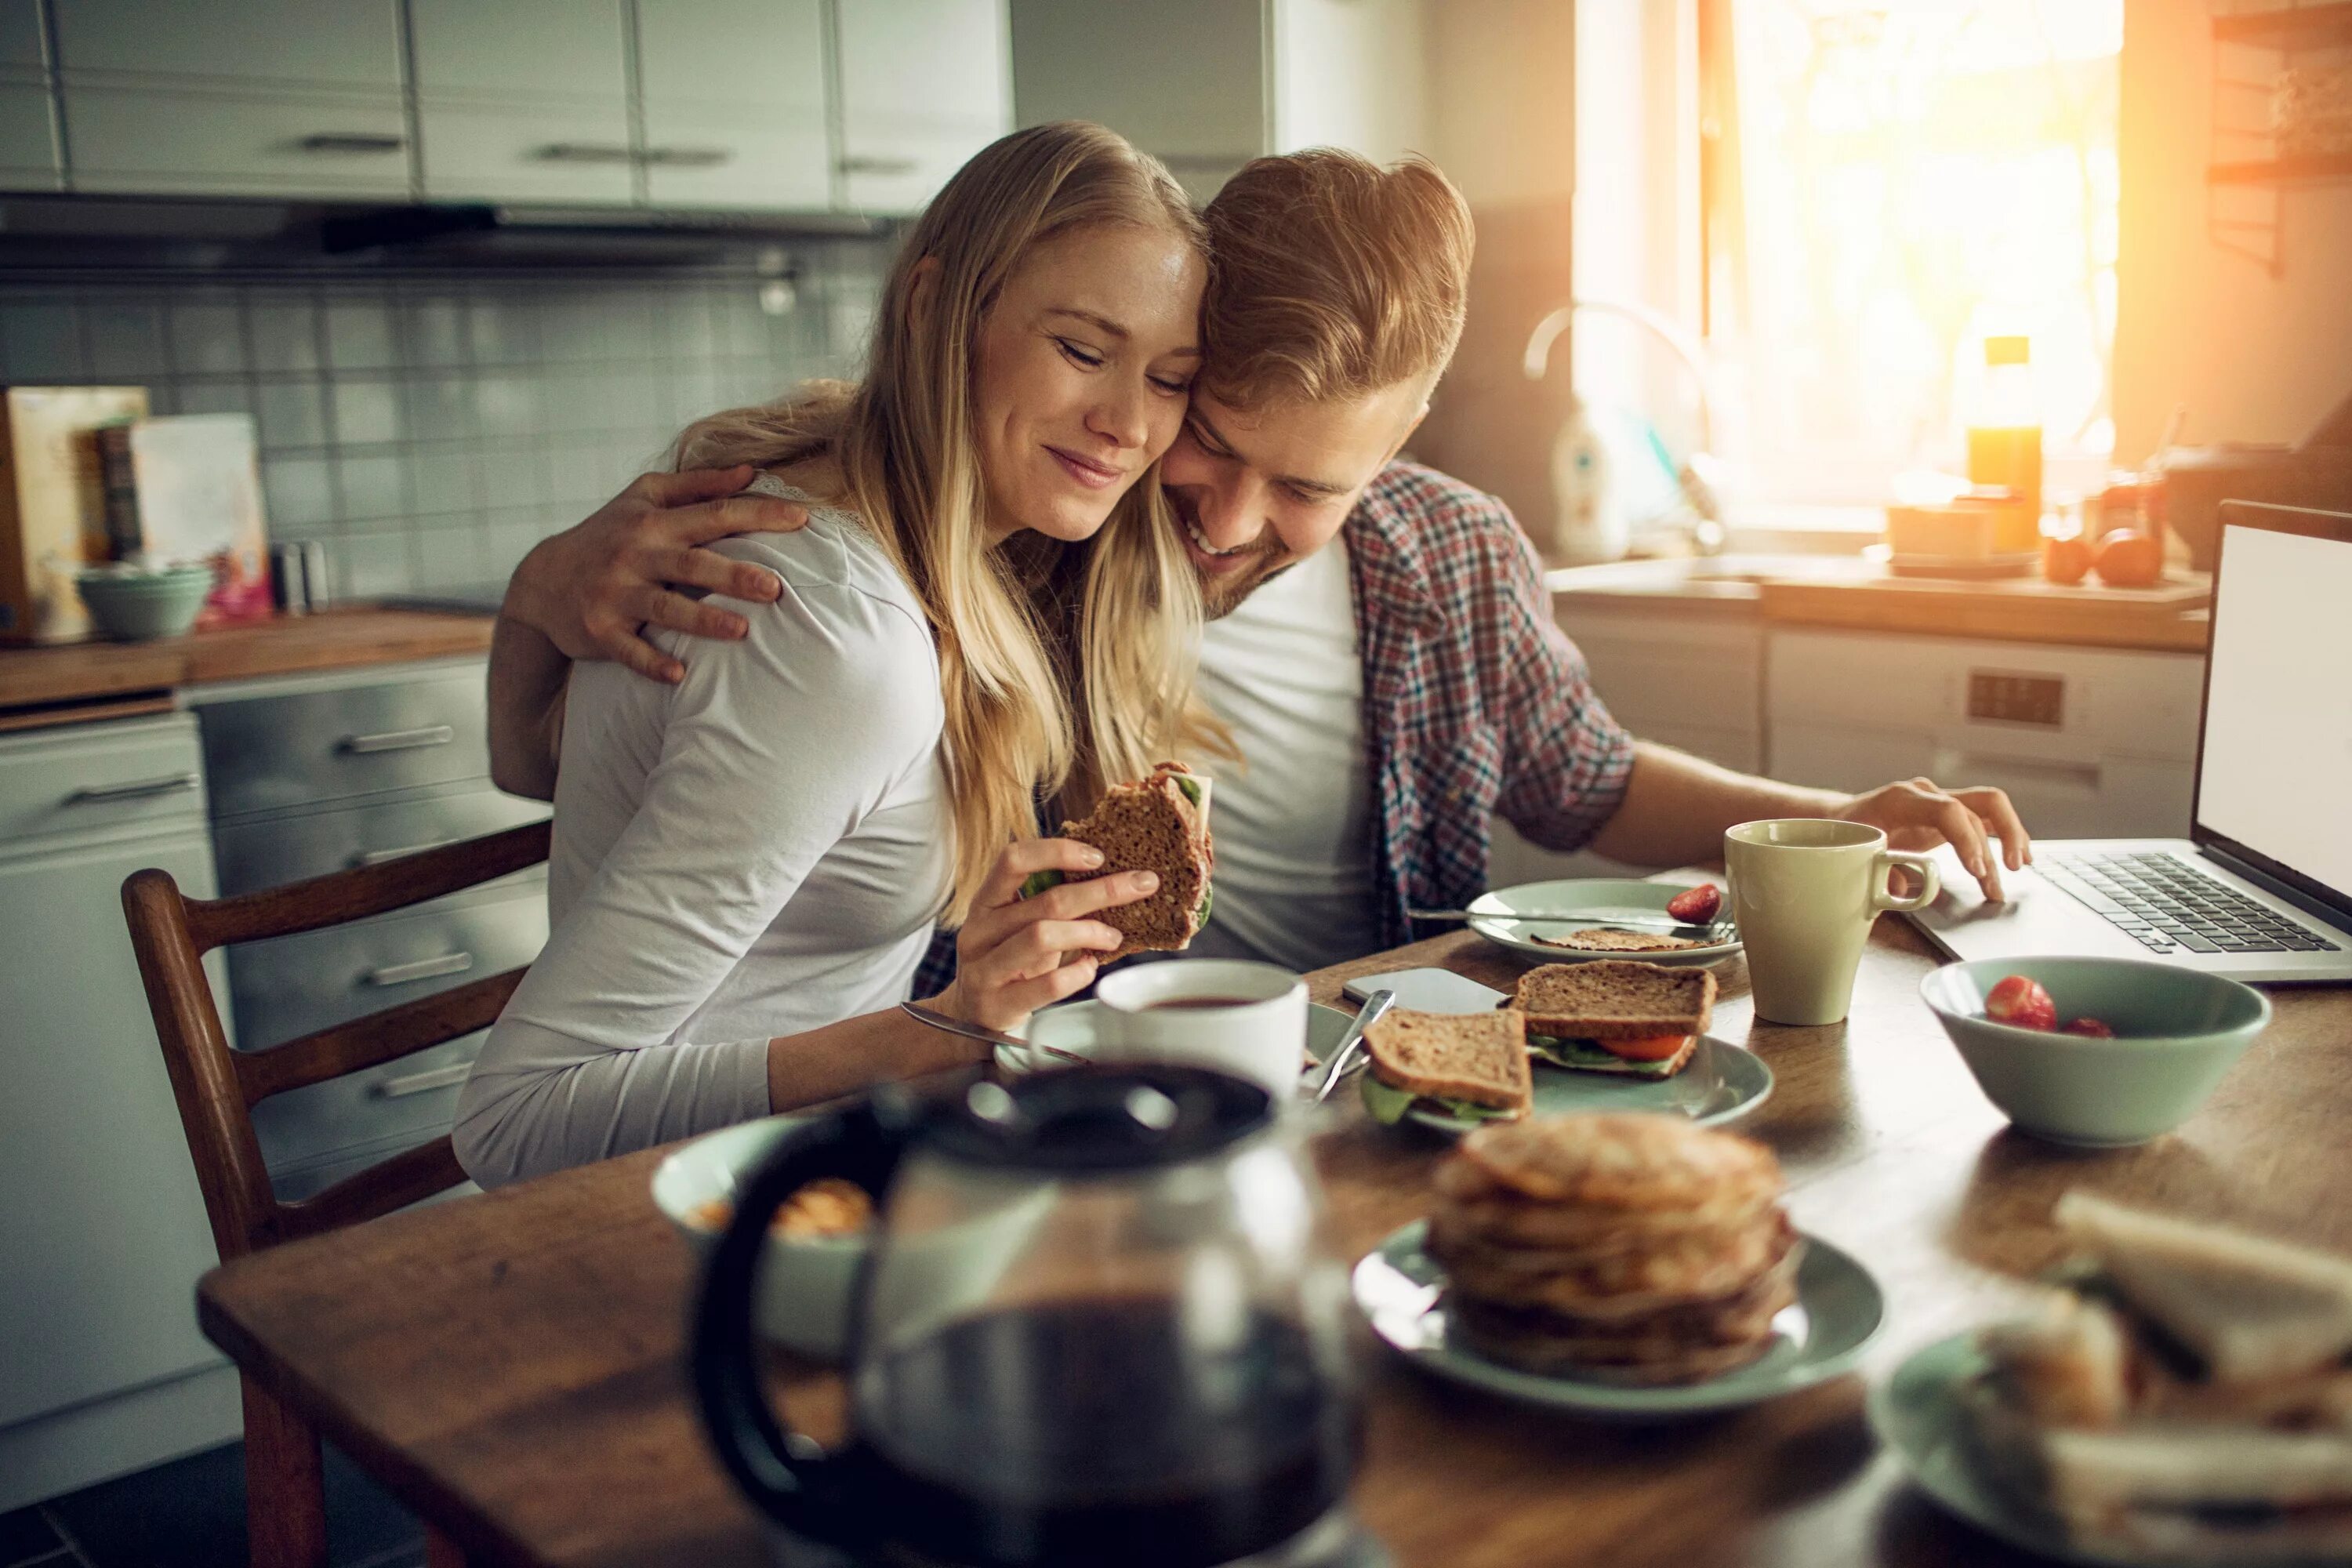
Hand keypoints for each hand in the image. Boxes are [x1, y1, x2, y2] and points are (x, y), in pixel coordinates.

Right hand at [501, 466, 806, 683]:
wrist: (543, 580)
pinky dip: (652, 662)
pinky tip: (679, 676)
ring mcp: (617, 595)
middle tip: (776, 588)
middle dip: (735, 575)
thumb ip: (698, 485)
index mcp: (654, 522)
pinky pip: (629, 651)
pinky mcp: (600, 631)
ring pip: (665, 608)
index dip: (759, 515)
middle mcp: (636, 556)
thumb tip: (751, 472)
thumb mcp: (644, 498)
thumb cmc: (609, 534)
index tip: (803, 519)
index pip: (714, 514)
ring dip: (702, 621)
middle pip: (693, 563)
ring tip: (740, 631)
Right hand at [929, 839, 1160, 1031]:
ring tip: (1113, 937)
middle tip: (1140, 886)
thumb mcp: (1018, 927)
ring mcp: (985, 969)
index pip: (1013, 860)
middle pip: (1045, 901)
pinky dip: (1078, 974)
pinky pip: (1047, 985)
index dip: (1056, 852)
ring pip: (1042, 937)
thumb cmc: (1008, 963)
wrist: (971, 1018)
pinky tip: (1090, 967)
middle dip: (1101, 891)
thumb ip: (1048, 904)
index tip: (1099, 857)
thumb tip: (1112, 879)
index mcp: (985, 902)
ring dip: (1089, 932)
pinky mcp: (998, 1003)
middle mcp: (980, 931)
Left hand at [1835, 776, 2032, 900]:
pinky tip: (2018, 855)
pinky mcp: (1952, 811)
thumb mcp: (1854, 852)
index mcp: (1901, 800)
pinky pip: (1987, 815)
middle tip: (2001, 875)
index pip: (1947, 811)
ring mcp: (1942, 799)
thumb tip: (1901, 891)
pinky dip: (2005, 833)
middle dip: (1996, 842)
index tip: (1976, 870)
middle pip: (1979, 805)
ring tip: (2018, 869)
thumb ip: (1877, 872)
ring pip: (1990, 806)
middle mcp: (1927, 794)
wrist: (1844, 817)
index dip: (1966, 839)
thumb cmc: (1848, 834)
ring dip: (2010, 837)